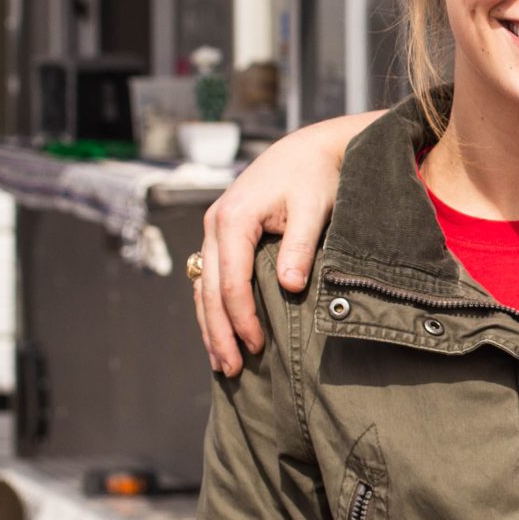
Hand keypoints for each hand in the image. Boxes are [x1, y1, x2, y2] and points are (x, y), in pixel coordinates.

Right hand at [194, 112, 376, 374]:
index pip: (231, 282)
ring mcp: (214, 230)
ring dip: (210, 326)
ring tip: (221, 363)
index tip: (257, 348)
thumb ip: (299, 246)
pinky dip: (212, 307)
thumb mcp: (314, 208)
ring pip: (202, 287)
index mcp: (234, 219)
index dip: (242, 318)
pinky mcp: (222, 235)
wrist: (308, 149)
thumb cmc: (316, 177)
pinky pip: (209, 278)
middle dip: (218, 332)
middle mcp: (215, 225)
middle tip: (230, 369)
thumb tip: (288, 287)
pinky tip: (219, 333)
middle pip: (208, 290)